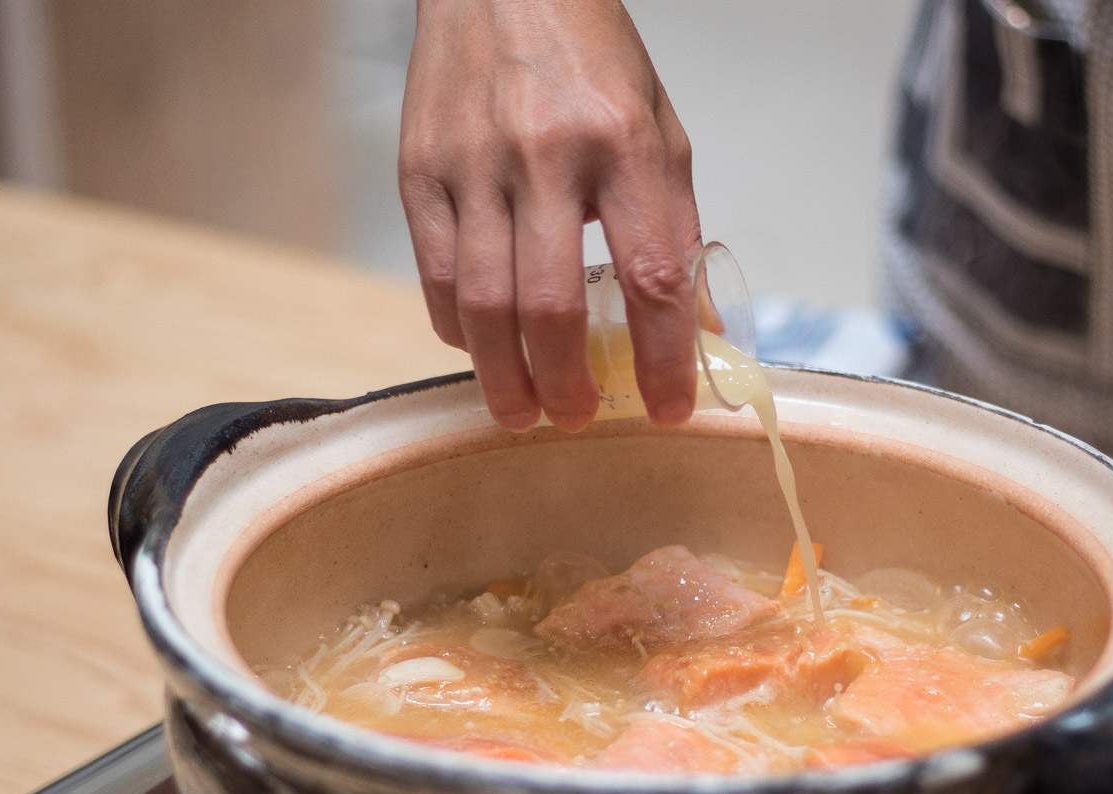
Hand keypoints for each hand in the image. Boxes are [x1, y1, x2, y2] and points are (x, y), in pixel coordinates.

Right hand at [400, 0, 702, 431]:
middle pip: (548, 305)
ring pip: (482, 303)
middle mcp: (543, 153)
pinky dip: (457, 327)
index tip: (668, 408)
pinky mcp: (418, 170)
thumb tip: (694, 326)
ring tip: (524, 411)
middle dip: (565, 383)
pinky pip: (433, 274)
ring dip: (505, 375)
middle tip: (577, 417)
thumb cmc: (588, 57)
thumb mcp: (659, 128)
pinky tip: (481, 347)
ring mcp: (472, 163)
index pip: (650, 277)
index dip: (662, 358)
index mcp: (621, 142)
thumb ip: (675, 226)